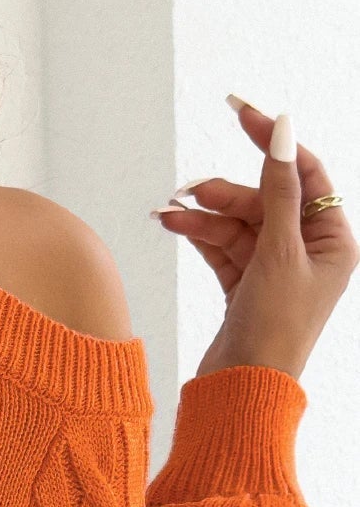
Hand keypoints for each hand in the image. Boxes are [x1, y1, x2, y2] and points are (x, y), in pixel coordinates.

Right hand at [152, 98, 356, 380]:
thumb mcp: (279, 251)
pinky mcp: (245, 290)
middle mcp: (308, 254)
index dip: (273, 143)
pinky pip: (223, 249)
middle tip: (191, 188)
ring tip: (174, 209)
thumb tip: (283, 130)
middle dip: (227, 192)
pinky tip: (175, 224)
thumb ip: (278, 188)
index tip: (241, 113)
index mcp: (333, 242)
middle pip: (265, 200)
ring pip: (239, 225)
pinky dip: (201, 236)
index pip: (305, 174)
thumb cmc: (273, 331)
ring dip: (206, 215)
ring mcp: (275, 272)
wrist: (242, 393)